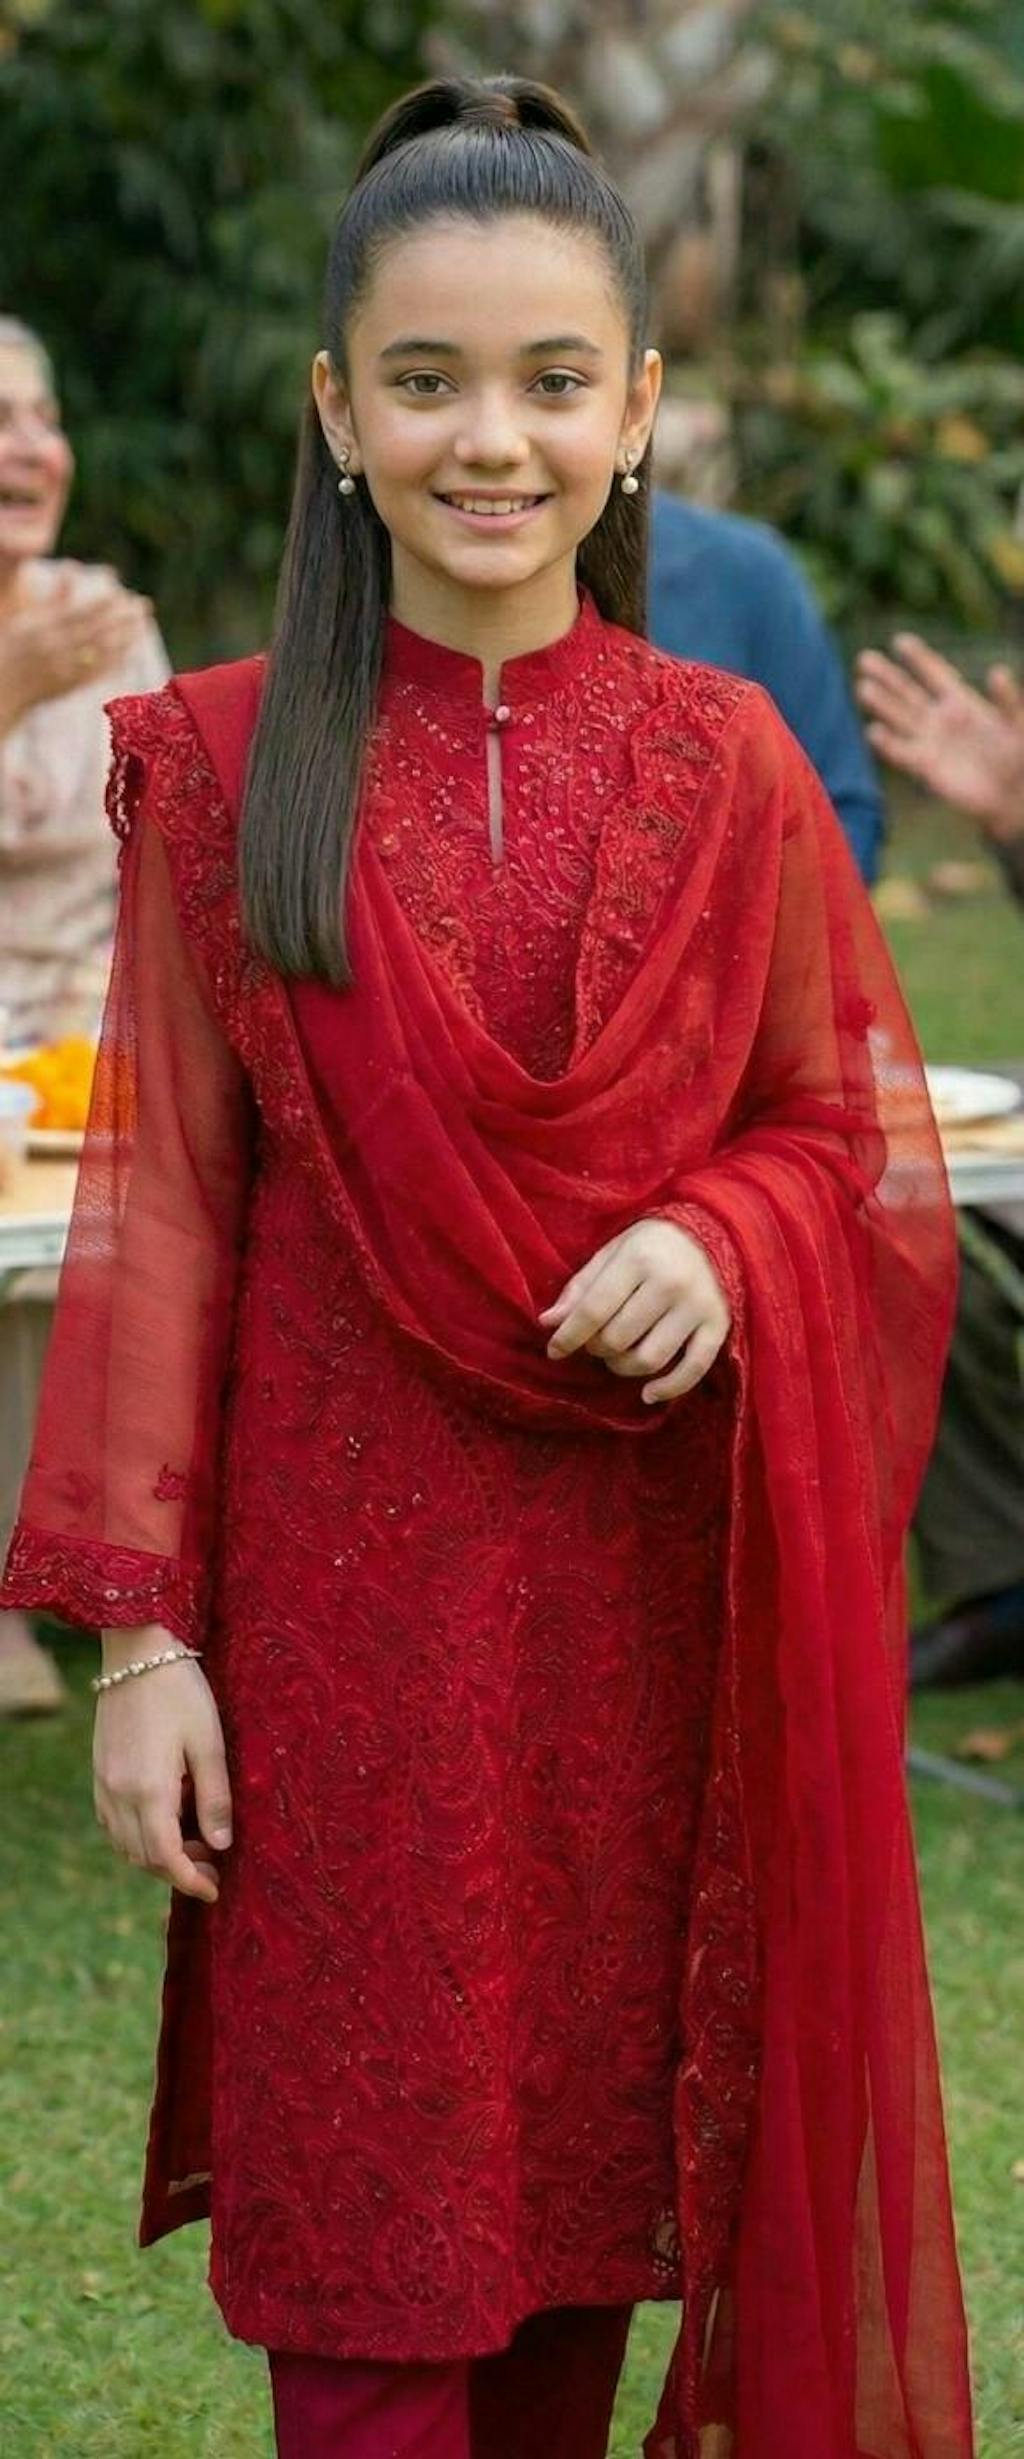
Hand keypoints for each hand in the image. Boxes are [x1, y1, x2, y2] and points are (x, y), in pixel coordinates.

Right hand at [0, 571, 149, 730]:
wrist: (4, 687)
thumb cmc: (13, 647)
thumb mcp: (27, 619)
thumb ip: (54, 599)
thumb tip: (73, 569)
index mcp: (42, 629)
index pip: (78, 614)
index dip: (102, 605)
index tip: (122, 594)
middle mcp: (54, 649)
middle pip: (96, 632)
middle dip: (122, 619)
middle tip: (144, 605)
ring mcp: (64, 669)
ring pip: (101, 653)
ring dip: (126, 638)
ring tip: (143, 624)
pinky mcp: (70, 686)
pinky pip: (98, 673)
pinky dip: (116, 661)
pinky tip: (131, 650)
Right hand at [94, 1627, 232, 1904]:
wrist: (139, 1652)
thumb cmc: (181, 1692)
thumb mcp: (210, 1743)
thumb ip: (215, 1797)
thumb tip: (222, 1845)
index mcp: (149, 1791)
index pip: (166, 1858)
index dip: (191, 1881)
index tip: (215, 1890)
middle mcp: (119, 1794)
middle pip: (143, 1858)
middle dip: (178, 1872)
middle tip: (213, 1865)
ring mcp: (103, 1783)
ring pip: (124, 1843)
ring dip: (156, 1856)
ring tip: (194, 1844)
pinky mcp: (99, 1770)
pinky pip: (112, 1822)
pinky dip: (136, 1836)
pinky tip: (164, 1821)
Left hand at [539, 1218, 730, 1403]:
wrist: (714, 1232)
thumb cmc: (652, 1245)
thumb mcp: (612, 1253)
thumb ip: (581, 1288)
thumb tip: (548, 1323)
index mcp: (639, 1259)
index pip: (595, 1309)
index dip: (569, 1336)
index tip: (554, 1350)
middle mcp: (670, 1283)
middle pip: (618, 1338)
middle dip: (597, 1348)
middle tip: (596, 1342)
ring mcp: (697, 1306)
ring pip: (649, 1359)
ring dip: (623, 1368)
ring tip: (617, 1357)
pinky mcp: (718, 1325)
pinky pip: (693, 1369)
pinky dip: (668, 1389)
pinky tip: (648, 1394)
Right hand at [856, 634, 1023, 842]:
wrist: (1010, 795)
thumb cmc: (1018, 757)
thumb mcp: (1018, 724)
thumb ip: (1007, 700)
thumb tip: (997, 671)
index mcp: (961, 701)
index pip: (935, 674)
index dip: (918, 658)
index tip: (899, 641)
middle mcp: (939, 718)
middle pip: (907, 692)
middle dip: (887, 676)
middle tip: (864, 659)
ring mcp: (929, 741)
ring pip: (899, 718)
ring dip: (881, 704)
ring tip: (863, 688)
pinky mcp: (924, 767)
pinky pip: (901, 752)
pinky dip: (887, 743)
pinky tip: (873, 731)